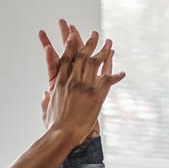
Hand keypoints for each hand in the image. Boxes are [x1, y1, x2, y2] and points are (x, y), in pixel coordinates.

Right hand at [38, 20, 122, 141]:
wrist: (62, 134)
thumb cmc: (53, 125)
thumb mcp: (47, 109)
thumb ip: (47, 100)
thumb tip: (45, 94)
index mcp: (59, 81)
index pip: (66, 58)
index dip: (70, 44)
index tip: (74, 35)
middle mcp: (72, 80)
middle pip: (81, 56)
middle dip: (89, 43)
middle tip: (95, 33)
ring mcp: (84, 86)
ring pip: (95, 63)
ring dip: (103, 51)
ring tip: (109, 43)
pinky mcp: (96, 95)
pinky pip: (108, 80)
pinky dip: (116, 75)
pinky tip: (122, 73)